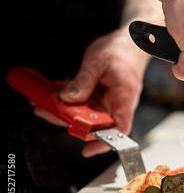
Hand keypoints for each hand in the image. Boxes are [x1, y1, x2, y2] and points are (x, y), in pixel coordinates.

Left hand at [34, 26, 149, 156]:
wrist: (132, 42)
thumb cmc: (123, 50)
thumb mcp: (98, 62)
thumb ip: (83, 81)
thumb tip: (68, 99)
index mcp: (124, 97)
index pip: (119, 128)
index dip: (104, 142)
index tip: (87, 150)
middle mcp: (118, 103)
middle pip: (95, 123)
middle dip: (69, 121)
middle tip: (46, 112)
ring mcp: (108, 100)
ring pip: (85, 113)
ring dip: (64, 109)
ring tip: (43, 102)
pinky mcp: (100, 95)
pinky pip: (83, 102)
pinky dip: (68, 98)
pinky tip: (54, 92)